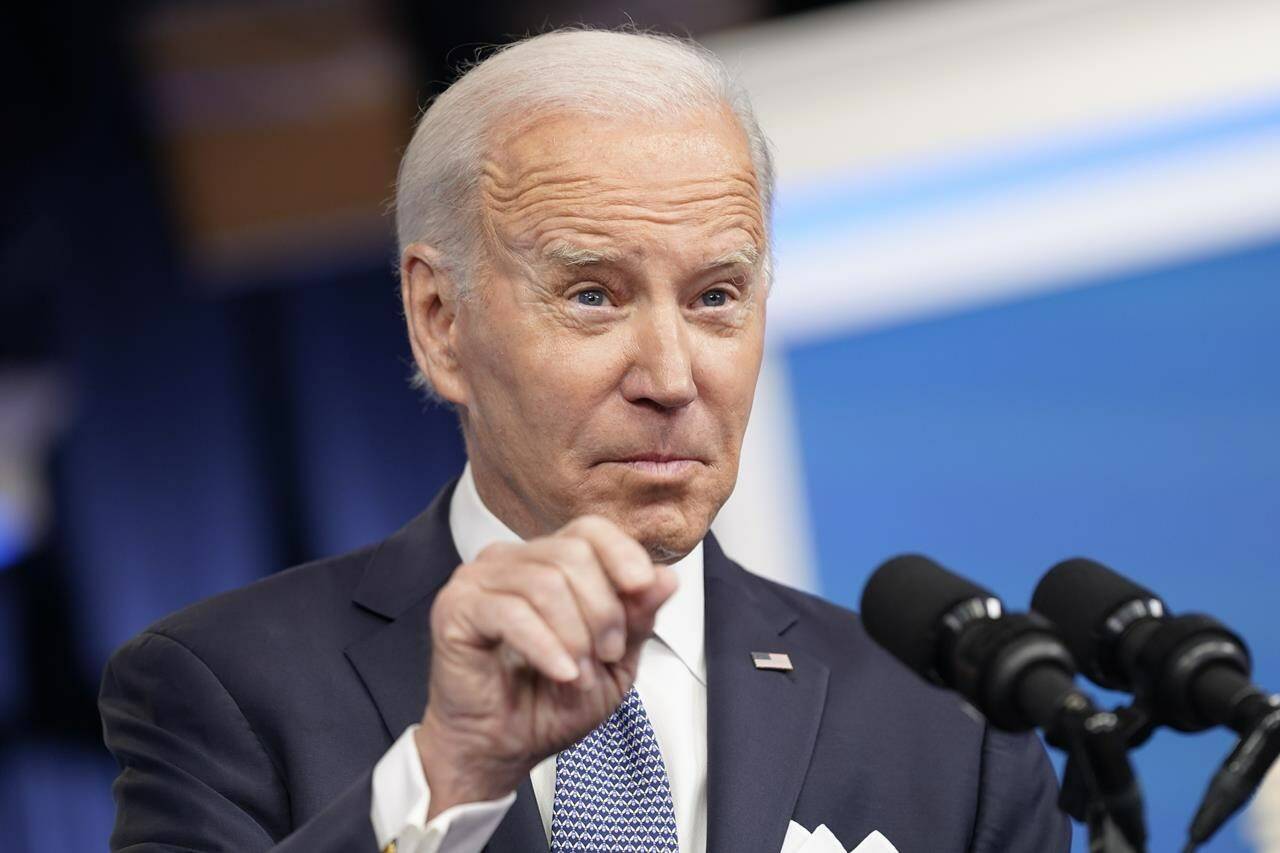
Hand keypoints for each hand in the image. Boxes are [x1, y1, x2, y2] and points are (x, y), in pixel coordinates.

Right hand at [415, 515, 677, 817]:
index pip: (591, 530)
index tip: (642, 590)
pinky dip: (545, 646)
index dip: (623, 555)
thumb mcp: (613, 662)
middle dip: (603, 611)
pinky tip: (560, 672)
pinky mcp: (456, 608)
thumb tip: (668, 577)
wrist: (499, 749)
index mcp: (548, 561)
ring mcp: (478, 579)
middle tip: (606, 656)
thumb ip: (637, 619)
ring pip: (546, 582)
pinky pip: (511, 612)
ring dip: (575, 635)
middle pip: (574, 554)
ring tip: (579, 675)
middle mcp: (511, 559)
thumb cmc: (549, 703)